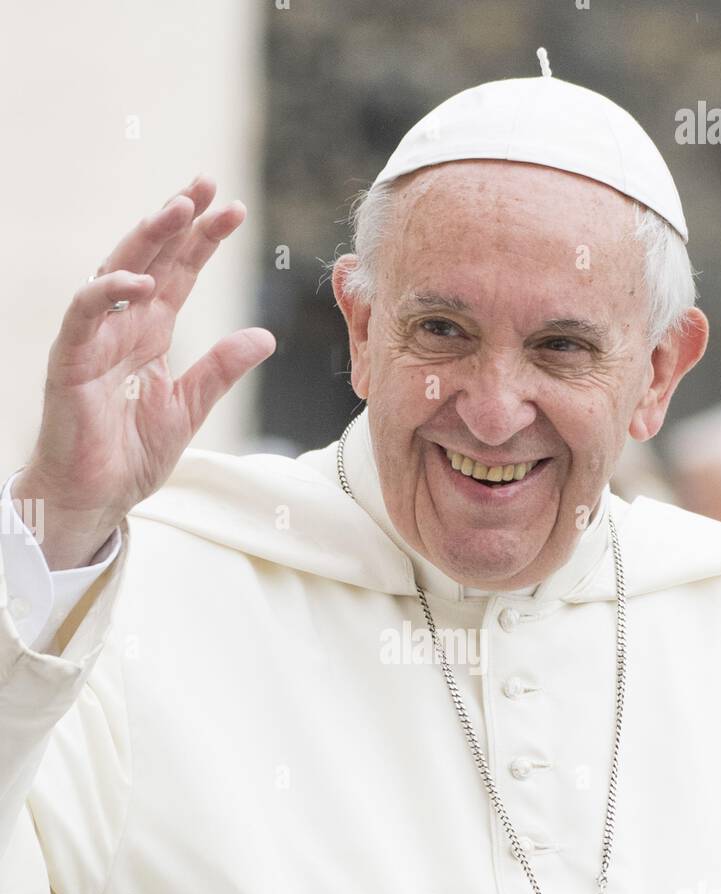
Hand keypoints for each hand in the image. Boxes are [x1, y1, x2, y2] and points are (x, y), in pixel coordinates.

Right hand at [13, 175, 274, 568]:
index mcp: (151, 334)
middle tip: (207, 185)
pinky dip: (110, 292)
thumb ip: (221, 369)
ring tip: (178, 210)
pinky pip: (86, 314)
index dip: (203, 239)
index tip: (234, 209)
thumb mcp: (189, 407)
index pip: (180, 273)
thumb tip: (265, 336)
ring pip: (117, 271)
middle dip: (178, 220)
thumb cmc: (131, 455)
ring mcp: (94, 339)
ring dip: (146, 238)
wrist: (94, 497)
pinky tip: (143, 281)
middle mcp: (122, 326)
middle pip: (151, 258)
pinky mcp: (71, 360)